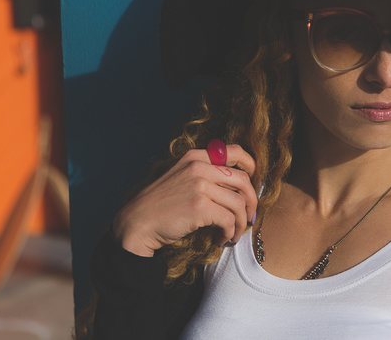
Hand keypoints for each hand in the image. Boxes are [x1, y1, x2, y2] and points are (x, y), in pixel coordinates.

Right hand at [112, 144, 256, 256]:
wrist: (137, 223)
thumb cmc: (161, 206)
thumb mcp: (181, 177)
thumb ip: (204, 173)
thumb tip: (239, 184)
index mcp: (195, 156)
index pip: (235, 151)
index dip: (251, 166)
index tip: (253, 183)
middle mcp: (199, 166)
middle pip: (243, 180)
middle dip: (251, 201)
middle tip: (249, 217)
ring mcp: (199, 185)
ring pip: (239, 203)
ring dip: (241, 223)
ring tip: (232, 234)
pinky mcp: (200, 206)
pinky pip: (229, 220)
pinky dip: (229, 233)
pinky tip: (221, 239)